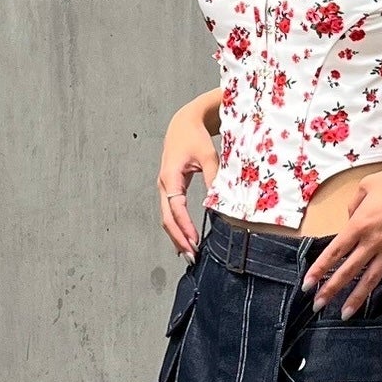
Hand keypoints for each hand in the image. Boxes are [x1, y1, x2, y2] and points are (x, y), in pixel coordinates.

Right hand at [158, 105, 218, 254]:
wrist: (183, 124)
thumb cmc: (195, 138)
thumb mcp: (208, 156)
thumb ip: (214, 179)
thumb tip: (219, 203)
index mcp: (170, 177)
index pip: (176, 208)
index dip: (184, 227)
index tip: (194, 241)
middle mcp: (163, 185)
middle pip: (167, 218)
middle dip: (178, 238)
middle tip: (191, 256)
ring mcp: (164, 188)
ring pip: (166, 218)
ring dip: (176, 236)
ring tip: (189, 254)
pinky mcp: (169, 189)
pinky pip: (170, 212)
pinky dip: (176, 227)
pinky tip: (185, 240)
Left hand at [301, 162, 381, 316]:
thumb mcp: (366, 186)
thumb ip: (353, 205)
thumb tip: (351, 220)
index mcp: (360, 224)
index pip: (334, 252)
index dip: (319, 269)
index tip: (307, 284)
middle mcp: (373, 242)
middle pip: (348, 271)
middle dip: (331, 290)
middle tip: (317, 305)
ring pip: (371, 280)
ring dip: (357, 298)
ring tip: (345, 314)